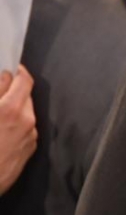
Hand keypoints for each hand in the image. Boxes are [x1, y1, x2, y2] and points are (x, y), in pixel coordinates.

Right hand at [0, 65, 37, 194]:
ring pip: (26, 112)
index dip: (18, 71)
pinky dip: (17, 124)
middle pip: (26, 96)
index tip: (10, 69)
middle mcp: (26, 120)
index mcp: (10, 109)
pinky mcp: (31, 148)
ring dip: (15, 108)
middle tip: (0, 92)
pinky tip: (2, 131)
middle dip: (14, 91)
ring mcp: (30, 135)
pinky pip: (26, 128)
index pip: (24, 80)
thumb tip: (5, 77)